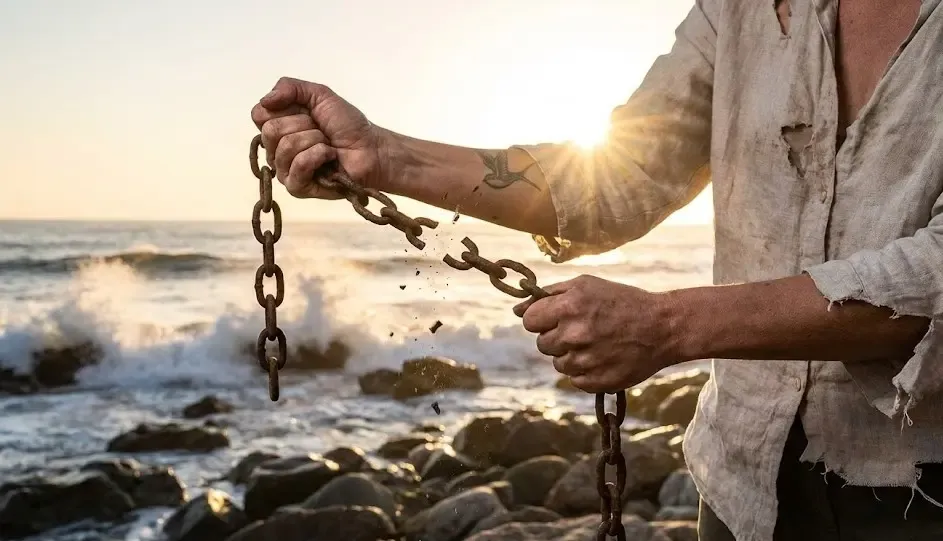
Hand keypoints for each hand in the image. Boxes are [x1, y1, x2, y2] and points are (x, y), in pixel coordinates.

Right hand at [250, 77, 390, 198]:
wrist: (370, 147)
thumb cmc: (347, 124)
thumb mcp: (319, 95)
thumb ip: (289, 87)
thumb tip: (265, 100)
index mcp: (278, 128)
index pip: (258, 115)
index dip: (283, 109)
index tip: (306, 112)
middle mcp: (276, 150)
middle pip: (270, 131)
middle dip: (303, 125)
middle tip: (321, 131)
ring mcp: (285, 170)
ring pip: (285, 147)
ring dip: (314, 140)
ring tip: (328, 145)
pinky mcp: (297, 187)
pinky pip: (297, 166)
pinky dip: (318, 156)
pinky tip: (329, 158)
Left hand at [513, 275, 670, 392]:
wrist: (662, 327)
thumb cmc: (621, 301)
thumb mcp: (586, 285)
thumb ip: (548, 295)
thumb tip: (516, 309)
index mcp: (569, 306)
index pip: (530, 321)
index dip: (541, 319)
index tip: (556, 318)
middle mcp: (575, 334)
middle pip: (542, 344)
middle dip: (557, 337)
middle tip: (582, 330)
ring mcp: (586, 360)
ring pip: (558, 364)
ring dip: (571, 355)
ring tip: (596, 343)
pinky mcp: (597, 381)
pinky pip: (574, 379)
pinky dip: (585, 371)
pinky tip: (603, 357)